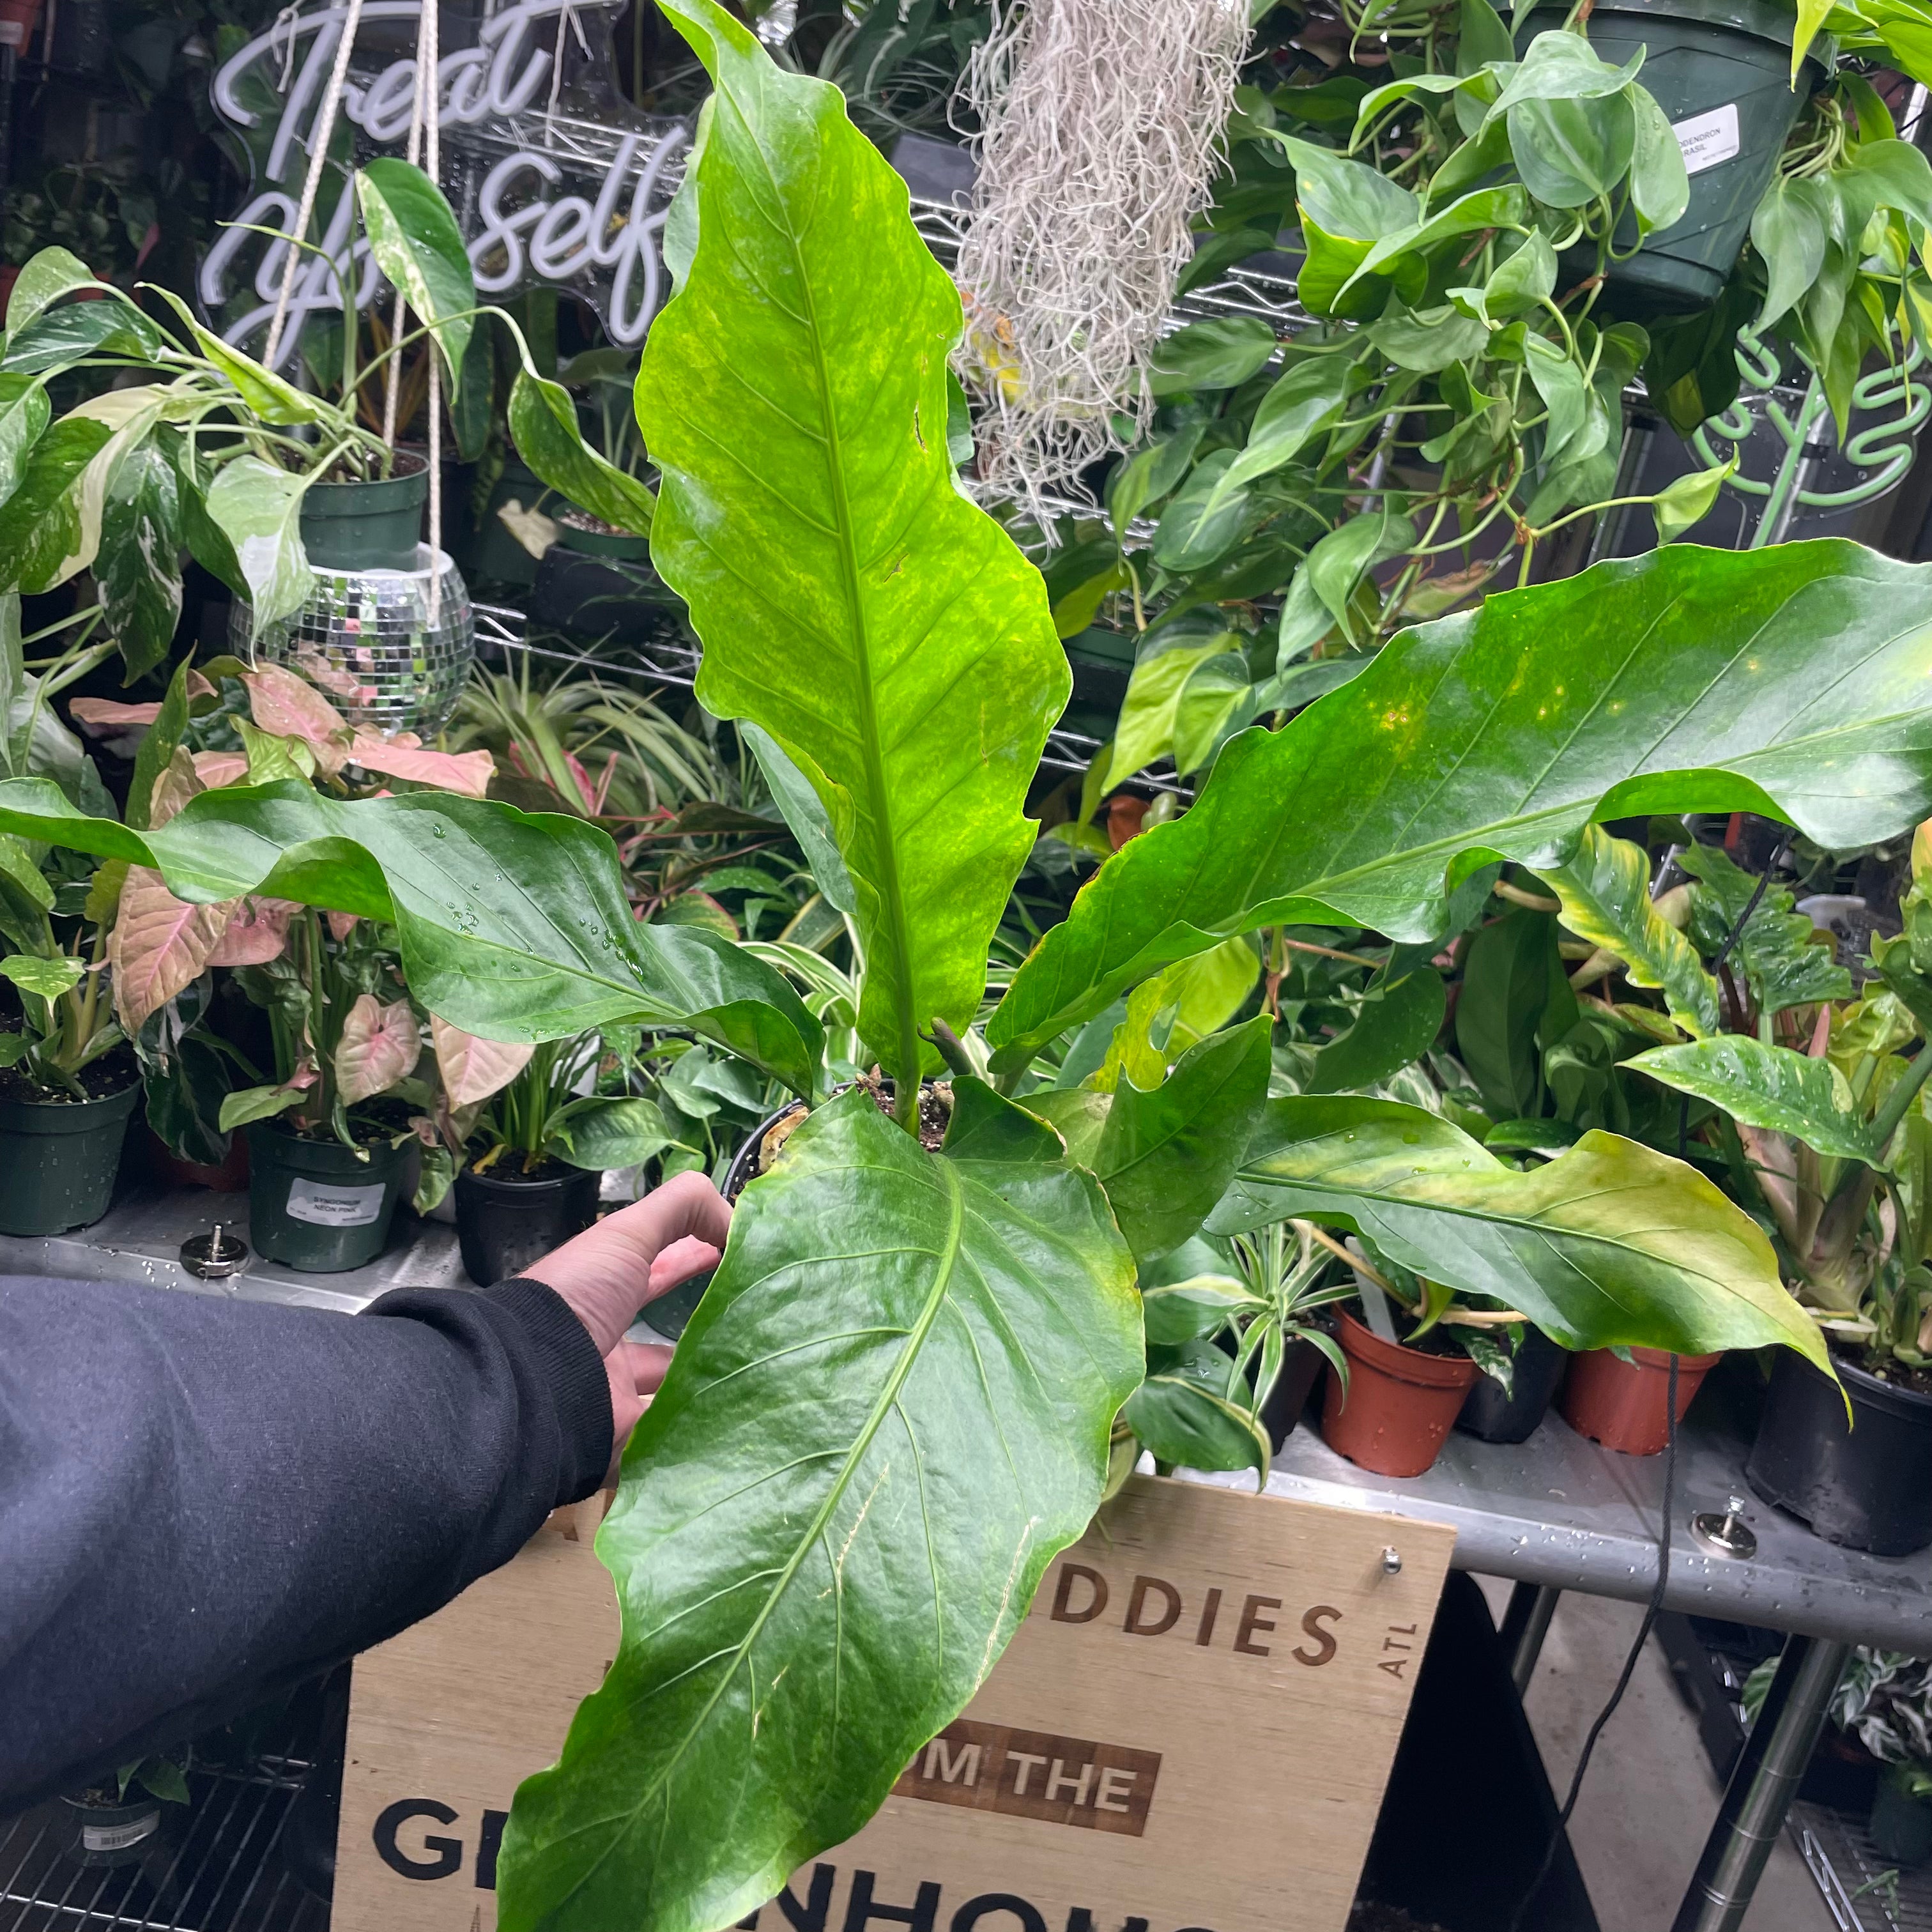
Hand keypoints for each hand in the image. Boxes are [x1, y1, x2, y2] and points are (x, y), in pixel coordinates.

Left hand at [522, 1169, 729, 1478]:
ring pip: (669, 1378)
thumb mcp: (627, 1233)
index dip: (696, 1251)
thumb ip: (682, 1207)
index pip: (658, 1264)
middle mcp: (606, 1334)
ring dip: (703, 1370)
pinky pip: (667, 1424)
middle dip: (705, 1312)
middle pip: (663, 1323)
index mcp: (602, 1286)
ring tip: (752, 1361)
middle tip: (753, 1307)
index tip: (739, 1251)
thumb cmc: (577, 1297)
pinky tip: (734, 1407)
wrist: (537, 1381)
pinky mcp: (626, 1429)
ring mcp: (613, 1384)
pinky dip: (694, 1419)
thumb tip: (736, 1217)